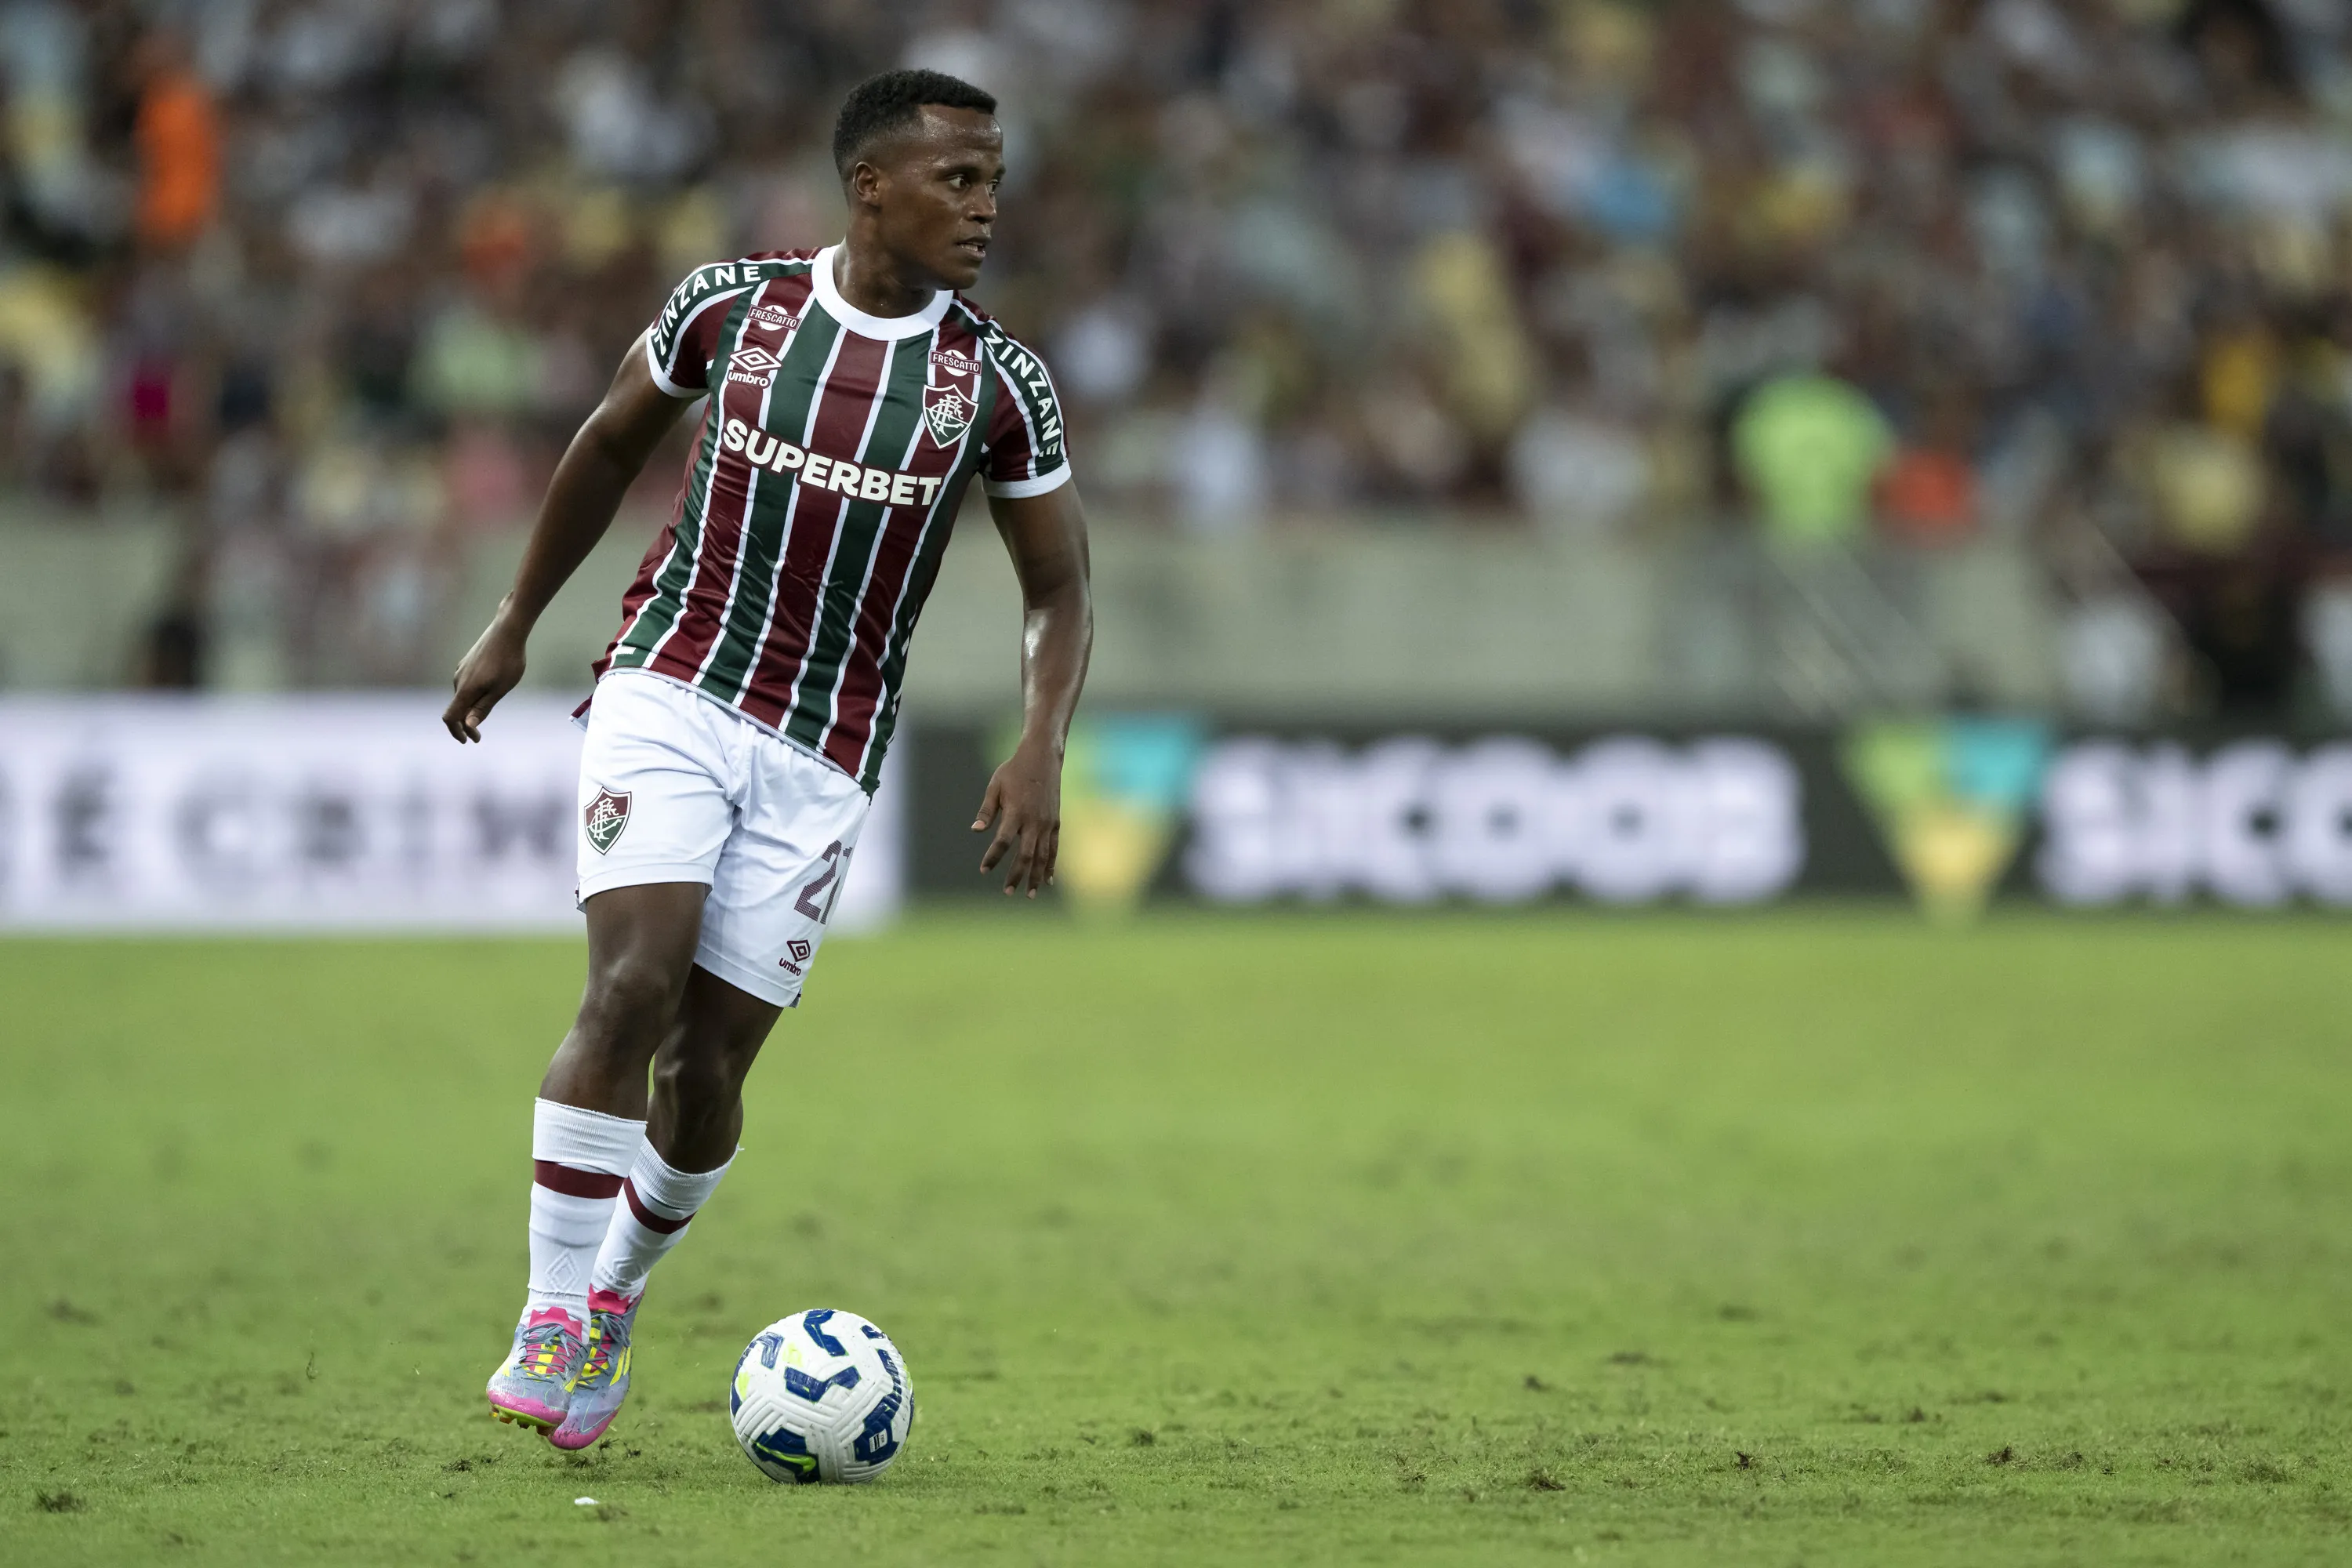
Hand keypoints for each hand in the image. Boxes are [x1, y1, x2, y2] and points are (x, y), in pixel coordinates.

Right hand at [443, 612, 528, 742]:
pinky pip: (466, 685)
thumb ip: (483, 708)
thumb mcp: (500, 690)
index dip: (456, 732)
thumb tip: (468, 725)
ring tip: (483, 715)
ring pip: (462, 696)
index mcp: (465, 689)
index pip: (451, 717)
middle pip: (456, 708)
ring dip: (469, 709)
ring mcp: (461, 670)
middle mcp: (458, 680)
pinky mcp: (467, 663)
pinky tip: (485, 694)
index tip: (467, 741)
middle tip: (478, 737)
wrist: (507, 630)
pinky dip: (471, 696)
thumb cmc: (508, 661)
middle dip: (465, 724)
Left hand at [972, 740, 1062, 896]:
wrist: (1043, 758)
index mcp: (1016, 812)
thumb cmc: (1014, 771)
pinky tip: (1047, 880)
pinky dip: (1050, 866)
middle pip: (1025, 855)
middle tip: (1007, 892)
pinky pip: (1054, 849)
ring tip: (1028, 894)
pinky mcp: (1056, 823)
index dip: (993, 857)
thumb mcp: (995, 786)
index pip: (1002, 841)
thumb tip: (975, 830)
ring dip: (1035, 877)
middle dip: (1016, 876)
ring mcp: (1047, 824)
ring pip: (1042, 856)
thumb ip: (987, 810)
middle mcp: (1034, 821)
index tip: (983, 869)